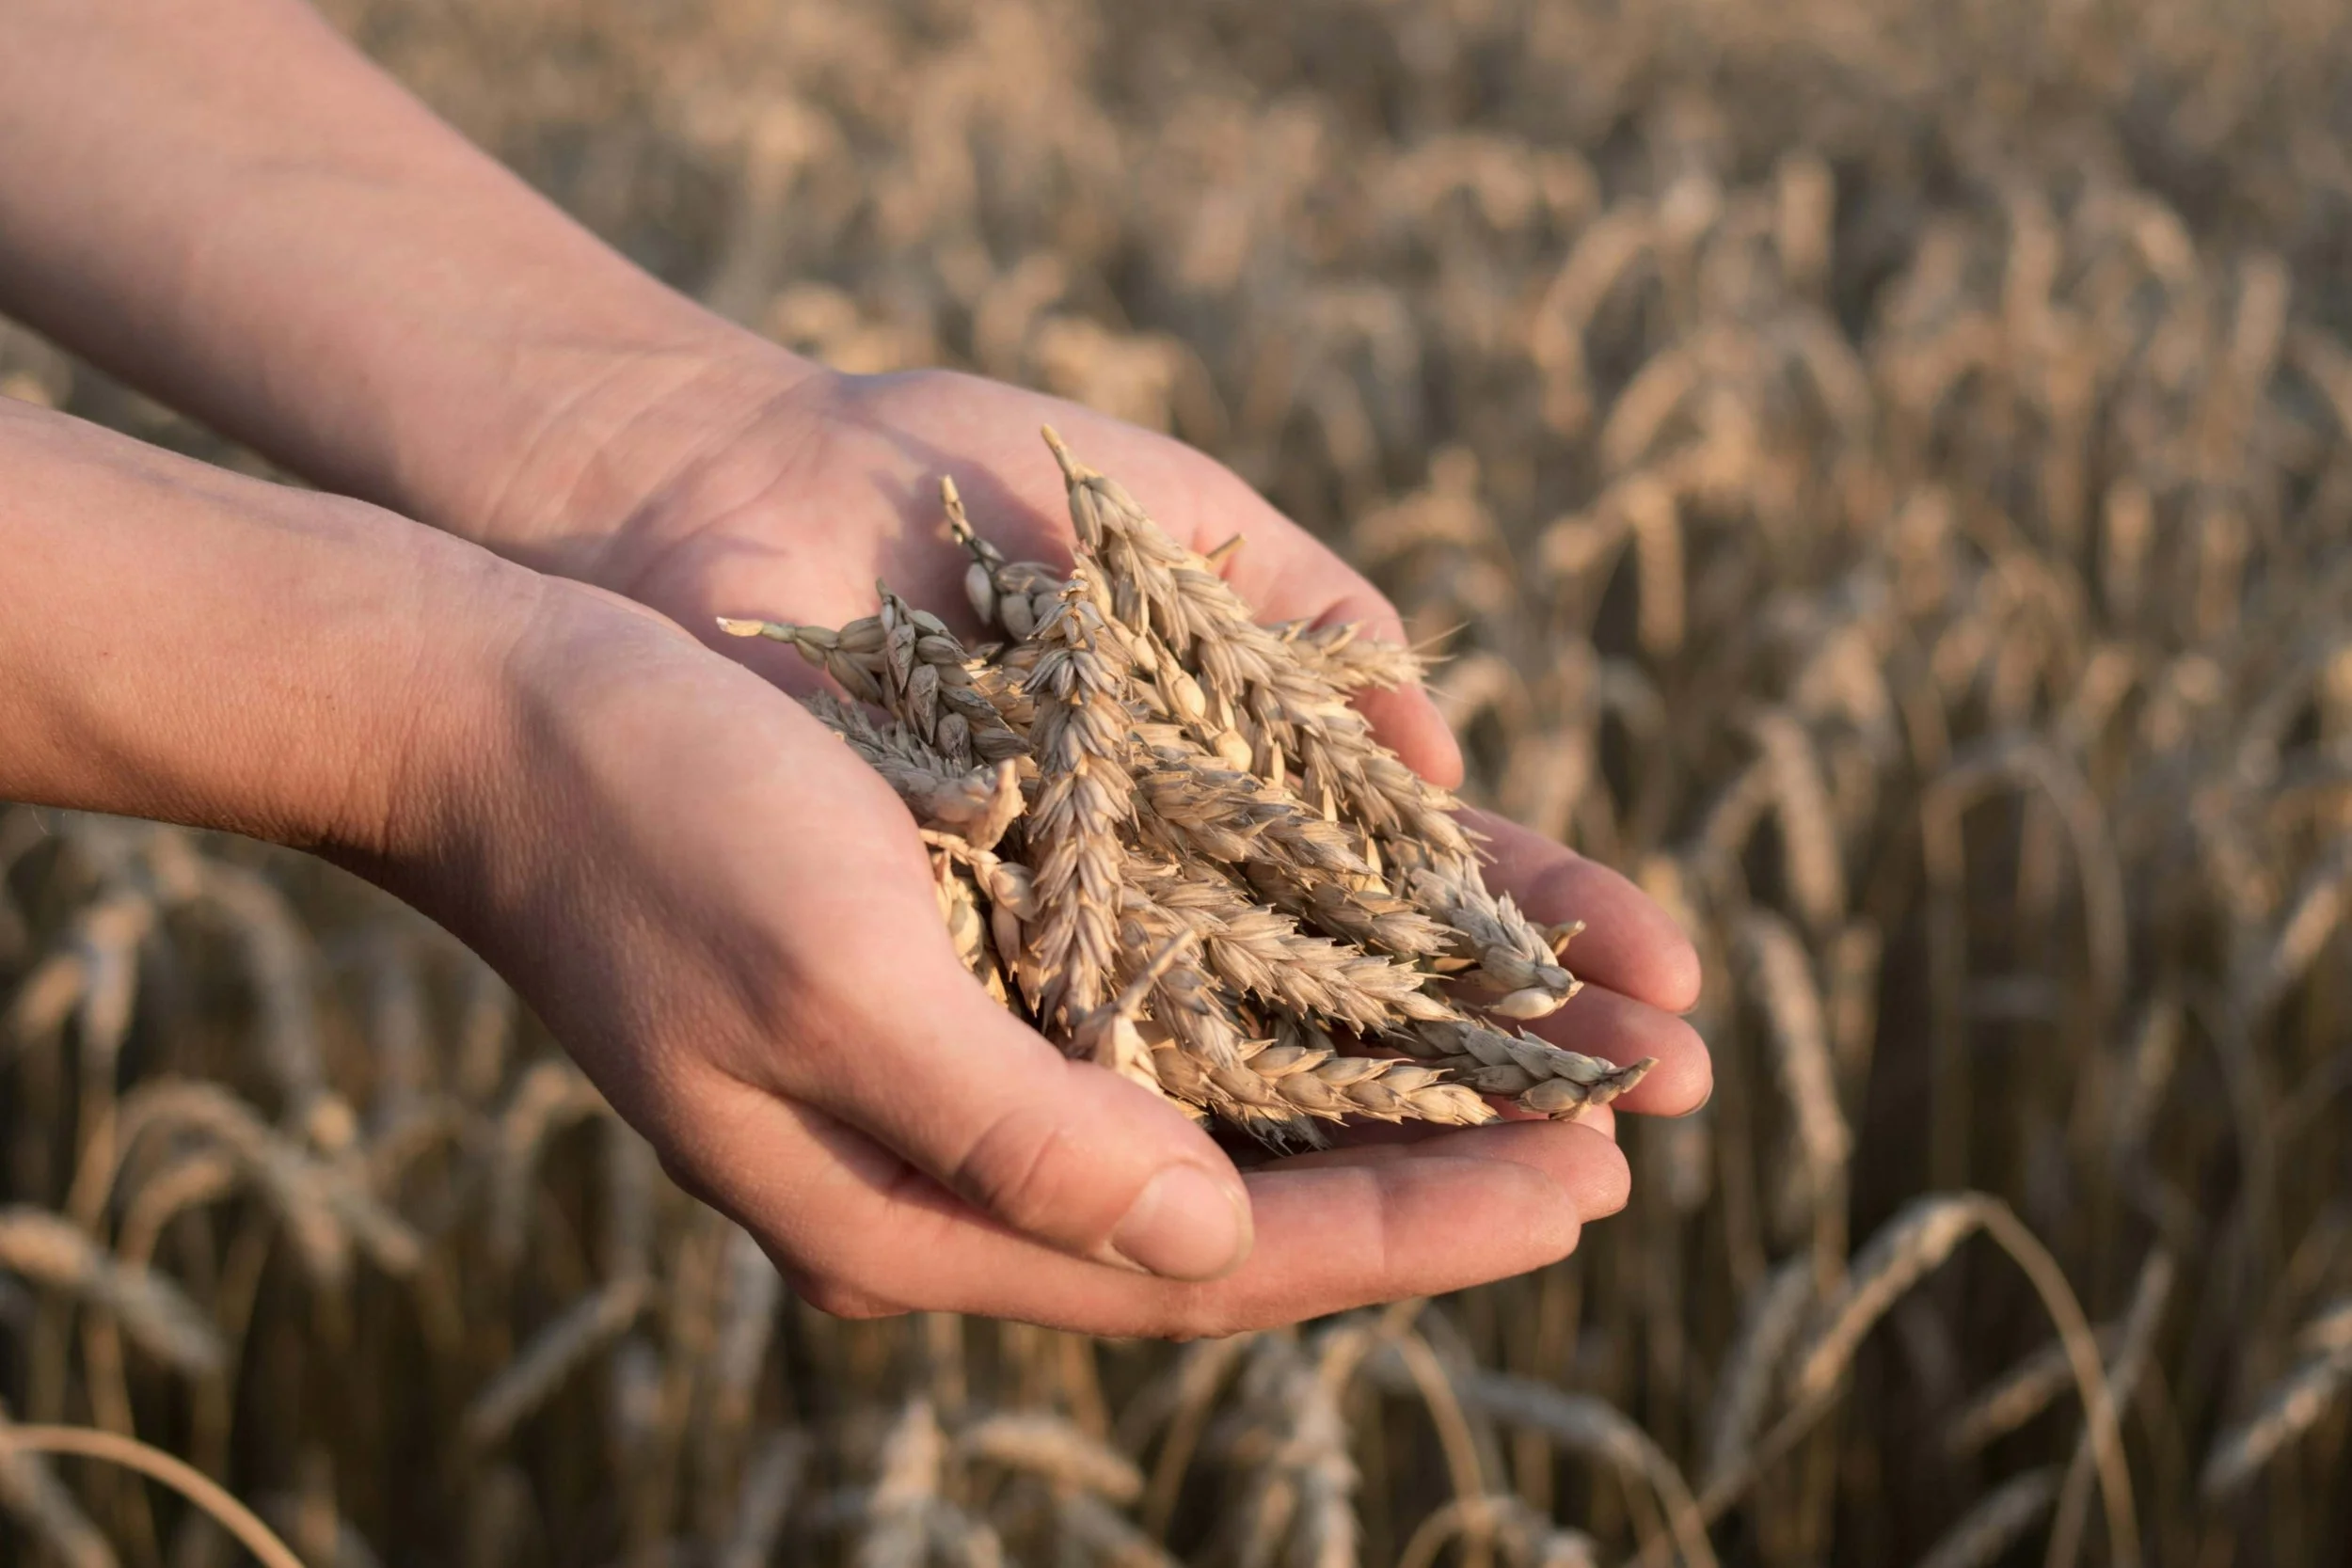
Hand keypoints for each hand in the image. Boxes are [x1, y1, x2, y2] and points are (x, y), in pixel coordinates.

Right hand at [450, 343, 1711, 1330]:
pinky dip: (1289, 1009)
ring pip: (1224, 1119)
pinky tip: (1386, 976)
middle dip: (1436, 1176)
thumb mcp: (828, 977)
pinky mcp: (963, 976)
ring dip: (1382, 1095)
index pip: (1222, 1259)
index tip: (1587, 1188)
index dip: (1416, 1229)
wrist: (506, 708)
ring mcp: (960, 1077)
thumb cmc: (652, 825)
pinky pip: (1166, 1026)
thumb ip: (1021, 1127)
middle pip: (1249, 1206)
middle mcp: (958, 1166)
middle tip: (1618, 1140)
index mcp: (918, 1211)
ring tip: (1544, 1069)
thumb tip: (1212, 1243)